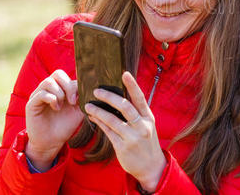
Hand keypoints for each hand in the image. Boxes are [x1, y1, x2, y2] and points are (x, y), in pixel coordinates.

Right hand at [25, 70, 83, 170]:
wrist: (52, 142)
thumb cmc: (65, 126)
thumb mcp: (79, 110)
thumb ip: (84, 98)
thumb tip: (93, 88)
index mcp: (60, 89)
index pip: (68, 76)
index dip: (77, 84)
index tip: (82, 97)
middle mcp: (48, 90)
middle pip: (58, 74)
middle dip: (68, 86)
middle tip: (73, 101)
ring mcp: (38, 95)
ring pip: (49, 82)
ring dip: (60, 93)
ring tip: (62, 105)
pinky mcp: (31, 104)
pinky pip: (41, 94)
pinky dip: (52, 99)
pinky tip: (56, 108)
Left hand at [85, 71, 166, 192]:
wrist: (151, 167)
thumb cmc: (146, 142)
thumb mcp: (146, 126)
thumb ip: (136, 114)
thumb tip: (119, 98)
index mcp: (148, 117)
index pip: (140, 98)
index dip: (132, 85)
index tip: (124, 73)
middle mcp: (142, 126)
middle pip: (125, 107)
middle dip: (110, 97)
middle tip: (97, 91)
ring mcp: (132, 137)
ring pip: (113, 120)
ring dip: (99, 111)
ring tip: (88, 105)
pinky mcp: (123, 147)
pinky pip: (108, 132)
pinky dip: (99, 123)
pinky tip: (92, 117)